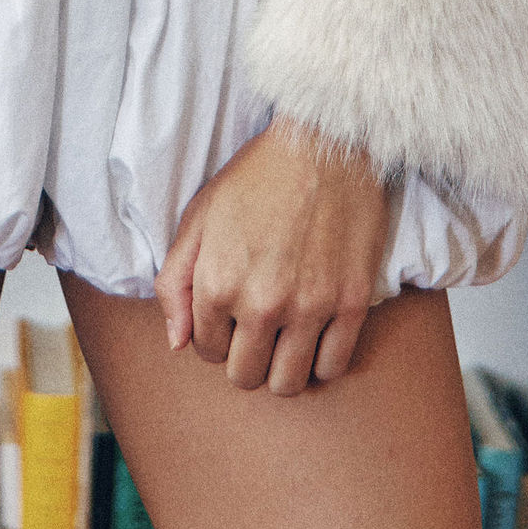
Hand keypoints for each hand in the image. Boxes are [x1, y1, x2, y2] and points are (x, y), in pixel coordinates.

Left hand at [156, 118, 393, 395]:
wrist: (322, 145)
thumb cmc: (256, 178)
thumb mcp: (198, 218)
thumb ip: (176, 282)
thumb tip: (176, 344)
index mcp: (217, 283)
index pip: (206, 350)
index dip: (214, 336)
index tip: (227, 315)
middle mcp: (261, 304)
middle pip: (245, 375)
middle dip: (243, 360)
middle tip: (254, 333)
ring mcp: (310, 307)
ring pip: (289, 383)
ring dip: (281, 370)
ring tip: (283, 343)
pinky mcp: (352, 303)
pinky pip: (334, 367)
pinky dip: (321, 364)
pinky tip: (315, 340)